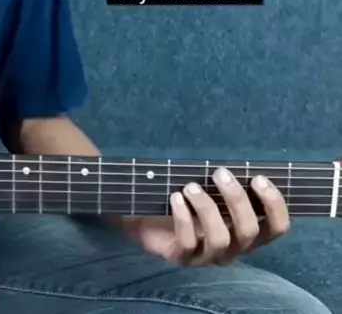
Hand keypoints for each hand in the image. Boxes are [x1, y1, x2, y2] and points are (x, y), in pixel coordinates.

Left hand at [116, 167, 289, 265]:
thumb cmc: (185, 200)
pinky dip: (183, 218)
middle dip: (237, 200)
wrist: (145, 216)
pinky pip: (188, 244)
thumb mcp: (210, 191)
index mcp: (246, 232)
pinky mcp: (181, 258)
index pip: (277, 228)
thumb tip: (240, 164)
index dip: (274, 206)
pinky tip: (176, 199)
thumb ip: (228, 185)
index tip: (258, 178)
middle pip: (249, 231)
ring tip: (190, 187)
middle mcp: (232, 249)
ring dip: (207, 209)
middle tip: (219, 173)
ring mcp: (207, 257)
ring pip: (220, 239)